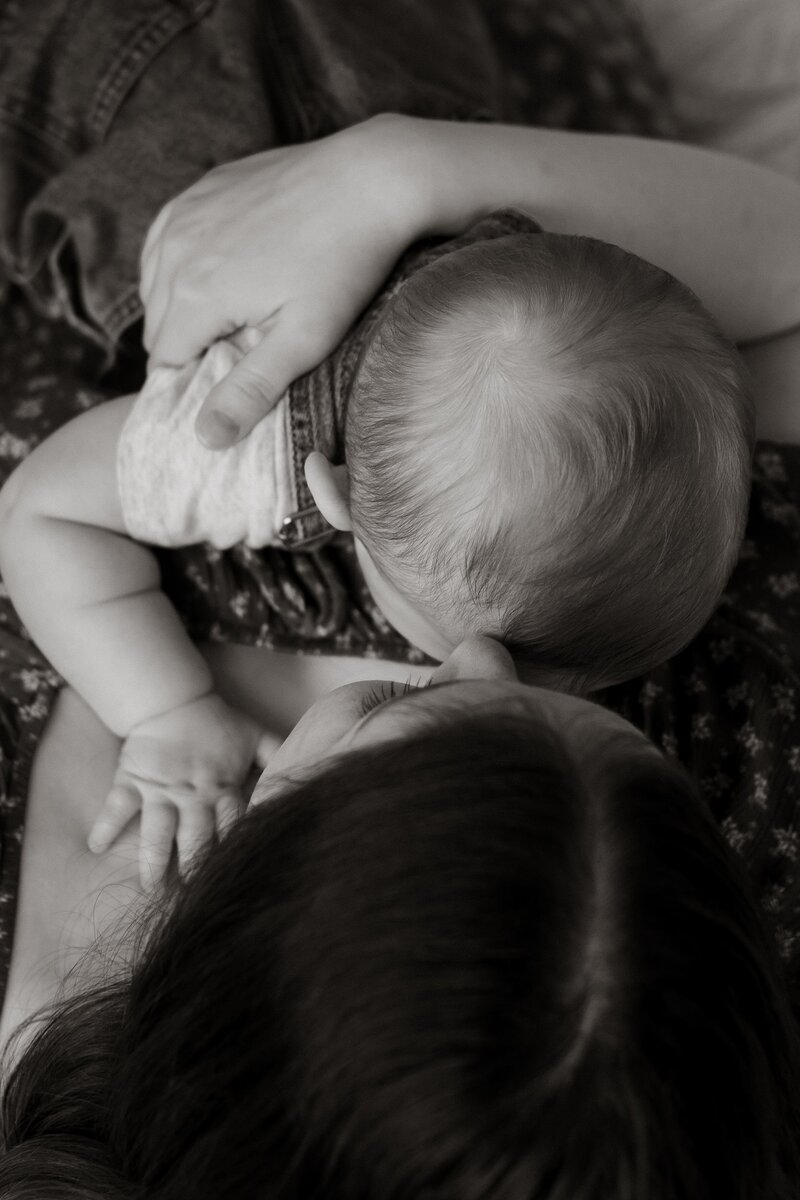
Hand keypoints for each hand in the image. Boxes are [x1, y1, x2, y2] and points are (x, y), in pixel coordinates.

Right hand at [88, 693, 279, 888]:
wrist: (174, 699)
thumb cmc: (218, 722)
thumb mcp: (255, 736)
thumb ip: (279, 754)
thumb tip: (312, 764)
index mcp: (223, 788)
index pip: (231, 826)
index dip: (234, 850)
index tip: (239, 877)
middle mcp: (192, 795)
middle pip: (194, 836)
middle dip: (195, 866)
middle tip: (193, 897)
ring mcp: (160, 789)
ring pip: (156, 829)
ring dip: (153, 858)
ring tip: (150, 886)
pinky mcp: (133, 779)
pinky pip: (117, 805)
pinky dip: (106, 824)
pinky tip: (96, 847)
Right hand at [140, 114, 425, 447]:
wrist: (371, 179)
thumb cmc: (345, 265)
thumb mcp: (304, 340)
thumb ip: (250, 390)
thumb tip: (205, 438)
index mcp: (194, 294)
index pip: (163, 362)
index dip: (194, 381)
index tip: (232, 382)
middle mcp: (175, 250)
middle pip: (157, 325)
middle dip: (190, 345)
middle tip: (245, 349)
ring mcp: (184, 213)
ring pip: (156, 283)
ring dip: (184, 305)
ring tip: (240, 313)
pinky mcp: (200, 190)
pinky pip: (168, 242)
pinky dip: (184, 263)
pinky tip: (225, 272)